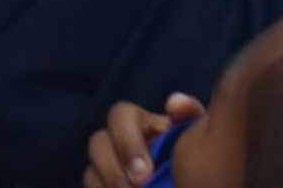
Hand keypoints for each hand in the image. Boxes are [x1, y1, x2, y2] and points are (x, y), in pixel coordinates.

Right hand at [83, 94, 203, 187]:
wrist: (182, 178)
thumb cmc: (190, 156)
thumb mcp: (193, 134)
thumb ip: (188, 114)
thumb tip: (175, 104)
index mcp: (137, 122)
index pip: (119, 115)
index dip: (127, 143)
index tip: (146, 173)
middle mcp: (116, 142)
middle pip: (97, 143)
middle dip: (114, 171)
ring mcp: (105, 167)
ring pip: (90, 172)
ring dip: (109, 185)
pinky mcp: (102, 184)